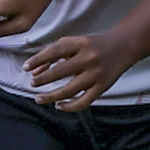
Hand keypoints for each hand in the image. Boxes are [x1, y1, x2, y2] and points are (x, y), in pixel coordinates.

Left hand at [24, 31, 139, 112]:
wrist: (122, 47)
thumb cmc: (92, 46)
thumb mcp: (73, 44)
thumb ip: (53, 54)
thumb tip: (34, 70)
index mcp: (80, 43)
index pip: (54, 51)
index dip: (38, 60)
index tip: (26, 68)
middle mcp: (88, 58)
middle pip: (60, 72)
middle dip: (43, 80)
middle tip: (33, 84)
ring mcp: (96, 75)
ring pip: (69, 90)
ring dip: (51, 96)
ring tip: (39, 98)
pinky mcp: (102, 87)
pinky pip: (83, 101)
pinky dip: (69, 106)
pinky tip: (59, 105)